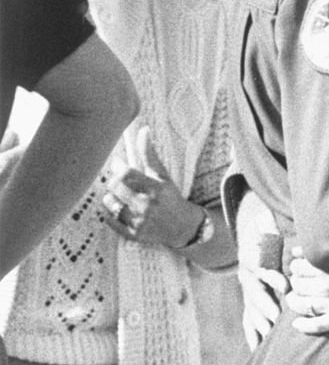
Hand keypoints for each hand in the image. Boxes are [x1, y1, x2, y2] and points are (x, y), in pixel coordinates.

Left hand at [100, 126, 201, 247]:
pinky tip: (120, 208)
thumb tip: (143, 130)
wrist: (182, 227)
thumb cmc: (170, 197)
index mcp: (155, 189)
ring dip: (111, 196)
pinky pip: (109, 220)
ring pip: (109, 203)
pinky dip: (110, 212)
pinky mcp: (133, 235)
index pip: (125, 174)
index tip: (118, 162)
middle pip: (114, 187)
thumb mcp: (163, 175)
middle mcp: (146, 206)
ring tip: (120, 194)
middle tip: (118, 178)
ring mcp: (139, 222)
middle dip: (113, 180)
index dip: (117, 166)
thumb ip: (149, 154)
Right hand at [235, 189, 285, 348]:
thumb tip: (273, 222)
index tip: (284, 286)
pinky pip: (248, 318)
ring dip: (260, 323)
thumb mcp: (267, 224)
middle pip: (255, 293)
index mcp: (253, 257)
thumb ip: (271, 226)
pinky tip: (256, 348)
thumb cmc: (266, 231)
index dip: (272, 277)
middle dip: (266, 306)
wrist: (251, 233)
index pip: (262, 268)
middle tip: (278, 319)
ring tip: (269, 337)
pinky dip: (252, 333)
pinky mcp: (250, 300)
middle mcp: (248, 276)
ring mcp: (247, 289)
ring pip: (251, 308)